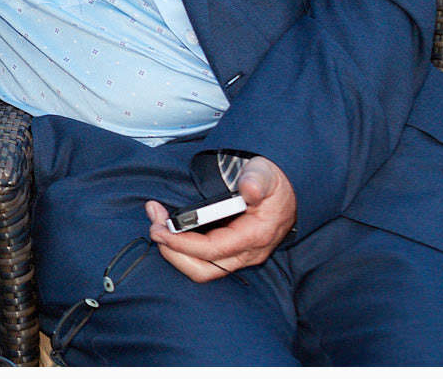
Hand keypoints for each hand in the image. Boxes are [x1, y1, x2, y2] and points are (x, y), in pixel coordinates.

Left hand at [144, 156, 296, 281]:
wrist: (289, 190)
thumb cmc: (274, 182)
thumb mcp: (267, 173)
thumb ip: (257, 179)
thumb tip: (249, 189)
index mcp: (256, 235)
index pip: (213, 250)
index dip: (182, 243)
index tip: (160, 228)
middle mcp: (248, 252)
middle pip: (204, 269)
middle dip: (173, 252)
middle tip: (154, 226)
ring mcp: (240, 255)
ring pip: (202, 268)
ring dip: (175, 251)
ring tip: (157, 224)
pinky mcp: (232, 251)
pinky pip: (204, 260)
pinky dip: (182, 248)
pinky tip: (170, 227)